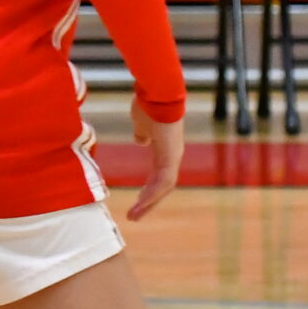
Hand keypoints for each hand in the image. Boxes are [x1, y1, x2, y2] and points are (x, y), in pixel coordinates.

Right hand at [126, 100, 184, 219]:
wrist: (157, 93)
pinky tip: (141, 203)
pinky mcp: (171, 156)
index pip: (158, 175)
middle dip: (148, 202)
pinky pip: (163, 181)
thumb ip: (141, 133)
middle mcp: (172, 156)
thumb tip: (140, 140)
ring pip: (163, 187)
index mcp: (164, 149)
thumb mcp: (141, 123)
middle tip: (134, 216)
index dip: (148, 189)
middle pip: (162, 186)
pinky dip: (152, 193)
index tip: (137, 201)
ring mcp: (173, 156)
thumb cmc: (148, 103)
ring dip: (149, 202)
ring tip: (134, 215)